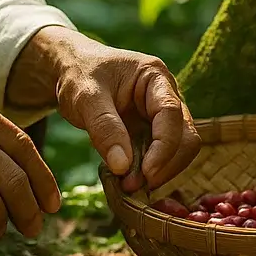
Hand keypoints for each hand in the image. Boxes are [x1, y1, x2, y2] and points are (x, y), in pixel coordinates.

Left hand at [39, 31, 201, 192]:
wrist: (71, 70)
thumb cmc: (79, 74)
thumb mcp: (85, 97)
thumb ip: (104, 128)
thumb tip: (123, 167)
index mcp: (155, 77)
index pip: (171, 113)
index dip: (164, 146)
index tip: (147, 173)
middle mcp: (166, 95)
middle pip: (185, 136)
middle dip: (165, 164)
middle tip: (133, 185)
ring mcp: (161, 115)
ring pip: (178, 150)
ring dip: (158, 172)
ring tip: (127, 185)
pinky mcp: (152, 132)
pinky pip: (160, 156)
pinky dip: (148, 171)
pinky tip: (127, 180)